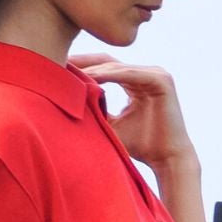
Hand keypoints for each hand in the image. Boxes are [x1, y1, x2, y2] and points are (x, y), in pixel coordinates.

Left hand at [66, 53, 196, 170]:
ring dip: (94, 69)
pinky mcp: (162, 80)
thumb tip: (62, 106)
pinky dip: (112, 75)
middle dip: (83, 63)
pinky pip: (132, 73)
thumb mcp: (110, 125)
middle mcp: (145, 74)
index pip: (103, 67)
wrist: (166, 159)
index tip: (55, 70)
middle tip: (58, 64)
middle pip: (108, 62)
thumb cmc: (139, 145)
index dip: (81, 67)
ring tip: (72, 71)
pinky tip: (93, 77)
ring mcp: (156, 74)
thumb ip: (94, 110)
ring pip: (118, 67)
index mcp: (134, 81)